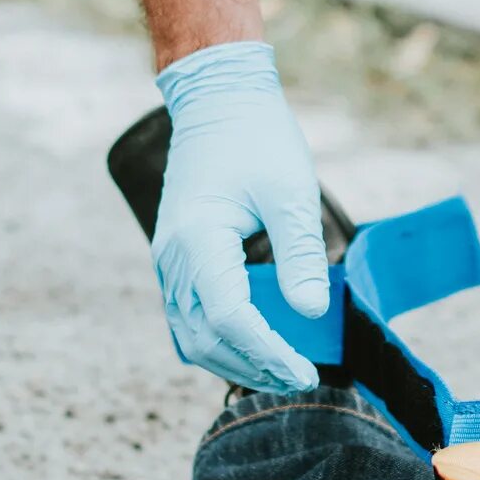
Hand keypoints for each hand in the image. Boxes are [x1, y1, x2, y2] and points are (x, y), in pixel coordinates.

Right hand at [152, 42, 329, 391]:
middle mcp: (172, 259)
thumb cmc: (258, 139)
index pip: (230, 319)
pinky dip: (221, 340)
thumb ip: (300, 254)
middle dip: (252, 367)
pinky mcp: (175, 261)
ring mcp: (168, 262)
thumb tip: (310, 313)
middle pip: (204, 339)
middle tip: (301, 379)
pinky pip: (191, 317)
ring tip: (282, 370)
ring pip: (192, 336)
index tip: (306, 373)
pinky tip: (259, 344)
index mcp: (198, 241)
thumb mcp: (290, 192)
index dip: (269, 353)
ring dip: (235, 360)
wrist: (218, 100)